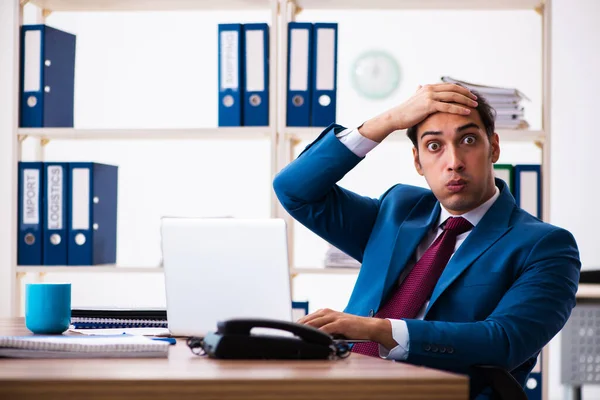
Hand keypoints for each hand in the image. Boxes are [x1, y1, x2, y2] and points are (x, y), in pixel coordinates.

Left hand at [297, 308, 393, 347]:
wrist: (367, 327)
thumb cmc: (351, 328)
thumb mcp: (334, 326)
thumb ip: (324, 329)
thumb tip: (311, 337)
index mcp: (325, 312)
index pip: (307, 318)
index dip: (298, 325)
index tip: (291, 331)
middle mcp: (328, 312)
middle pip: (309, 319)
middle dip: (299, 327)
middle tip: (291, 335)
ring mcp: (334, 317)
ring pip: (316, 322)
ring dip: (306, 329)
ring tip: (298, 335)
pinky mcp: (341, 323)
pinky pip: (327, 328)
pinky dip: (320, 333)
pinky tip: (314, 337)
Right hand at [358, 83, 477, 142]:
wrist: (396, 117)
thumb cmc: (406, 111)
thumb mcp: (414, 98)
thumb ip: (419, 91)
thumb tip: (419, 86)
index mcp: (429, 87)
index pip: (450, 86)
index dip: (461, 90)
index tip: (469, 95)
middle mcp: (430, 89)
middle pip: (454, 89)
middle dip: (466, 94)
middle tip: (475, 99)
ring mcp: (430, 96)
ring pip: (453, 97)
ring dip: (466, 101)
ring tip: (474, 105)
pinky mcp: (429, 105)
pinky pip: (448, 106)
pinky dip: (459, 108)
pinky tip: (466, 112)